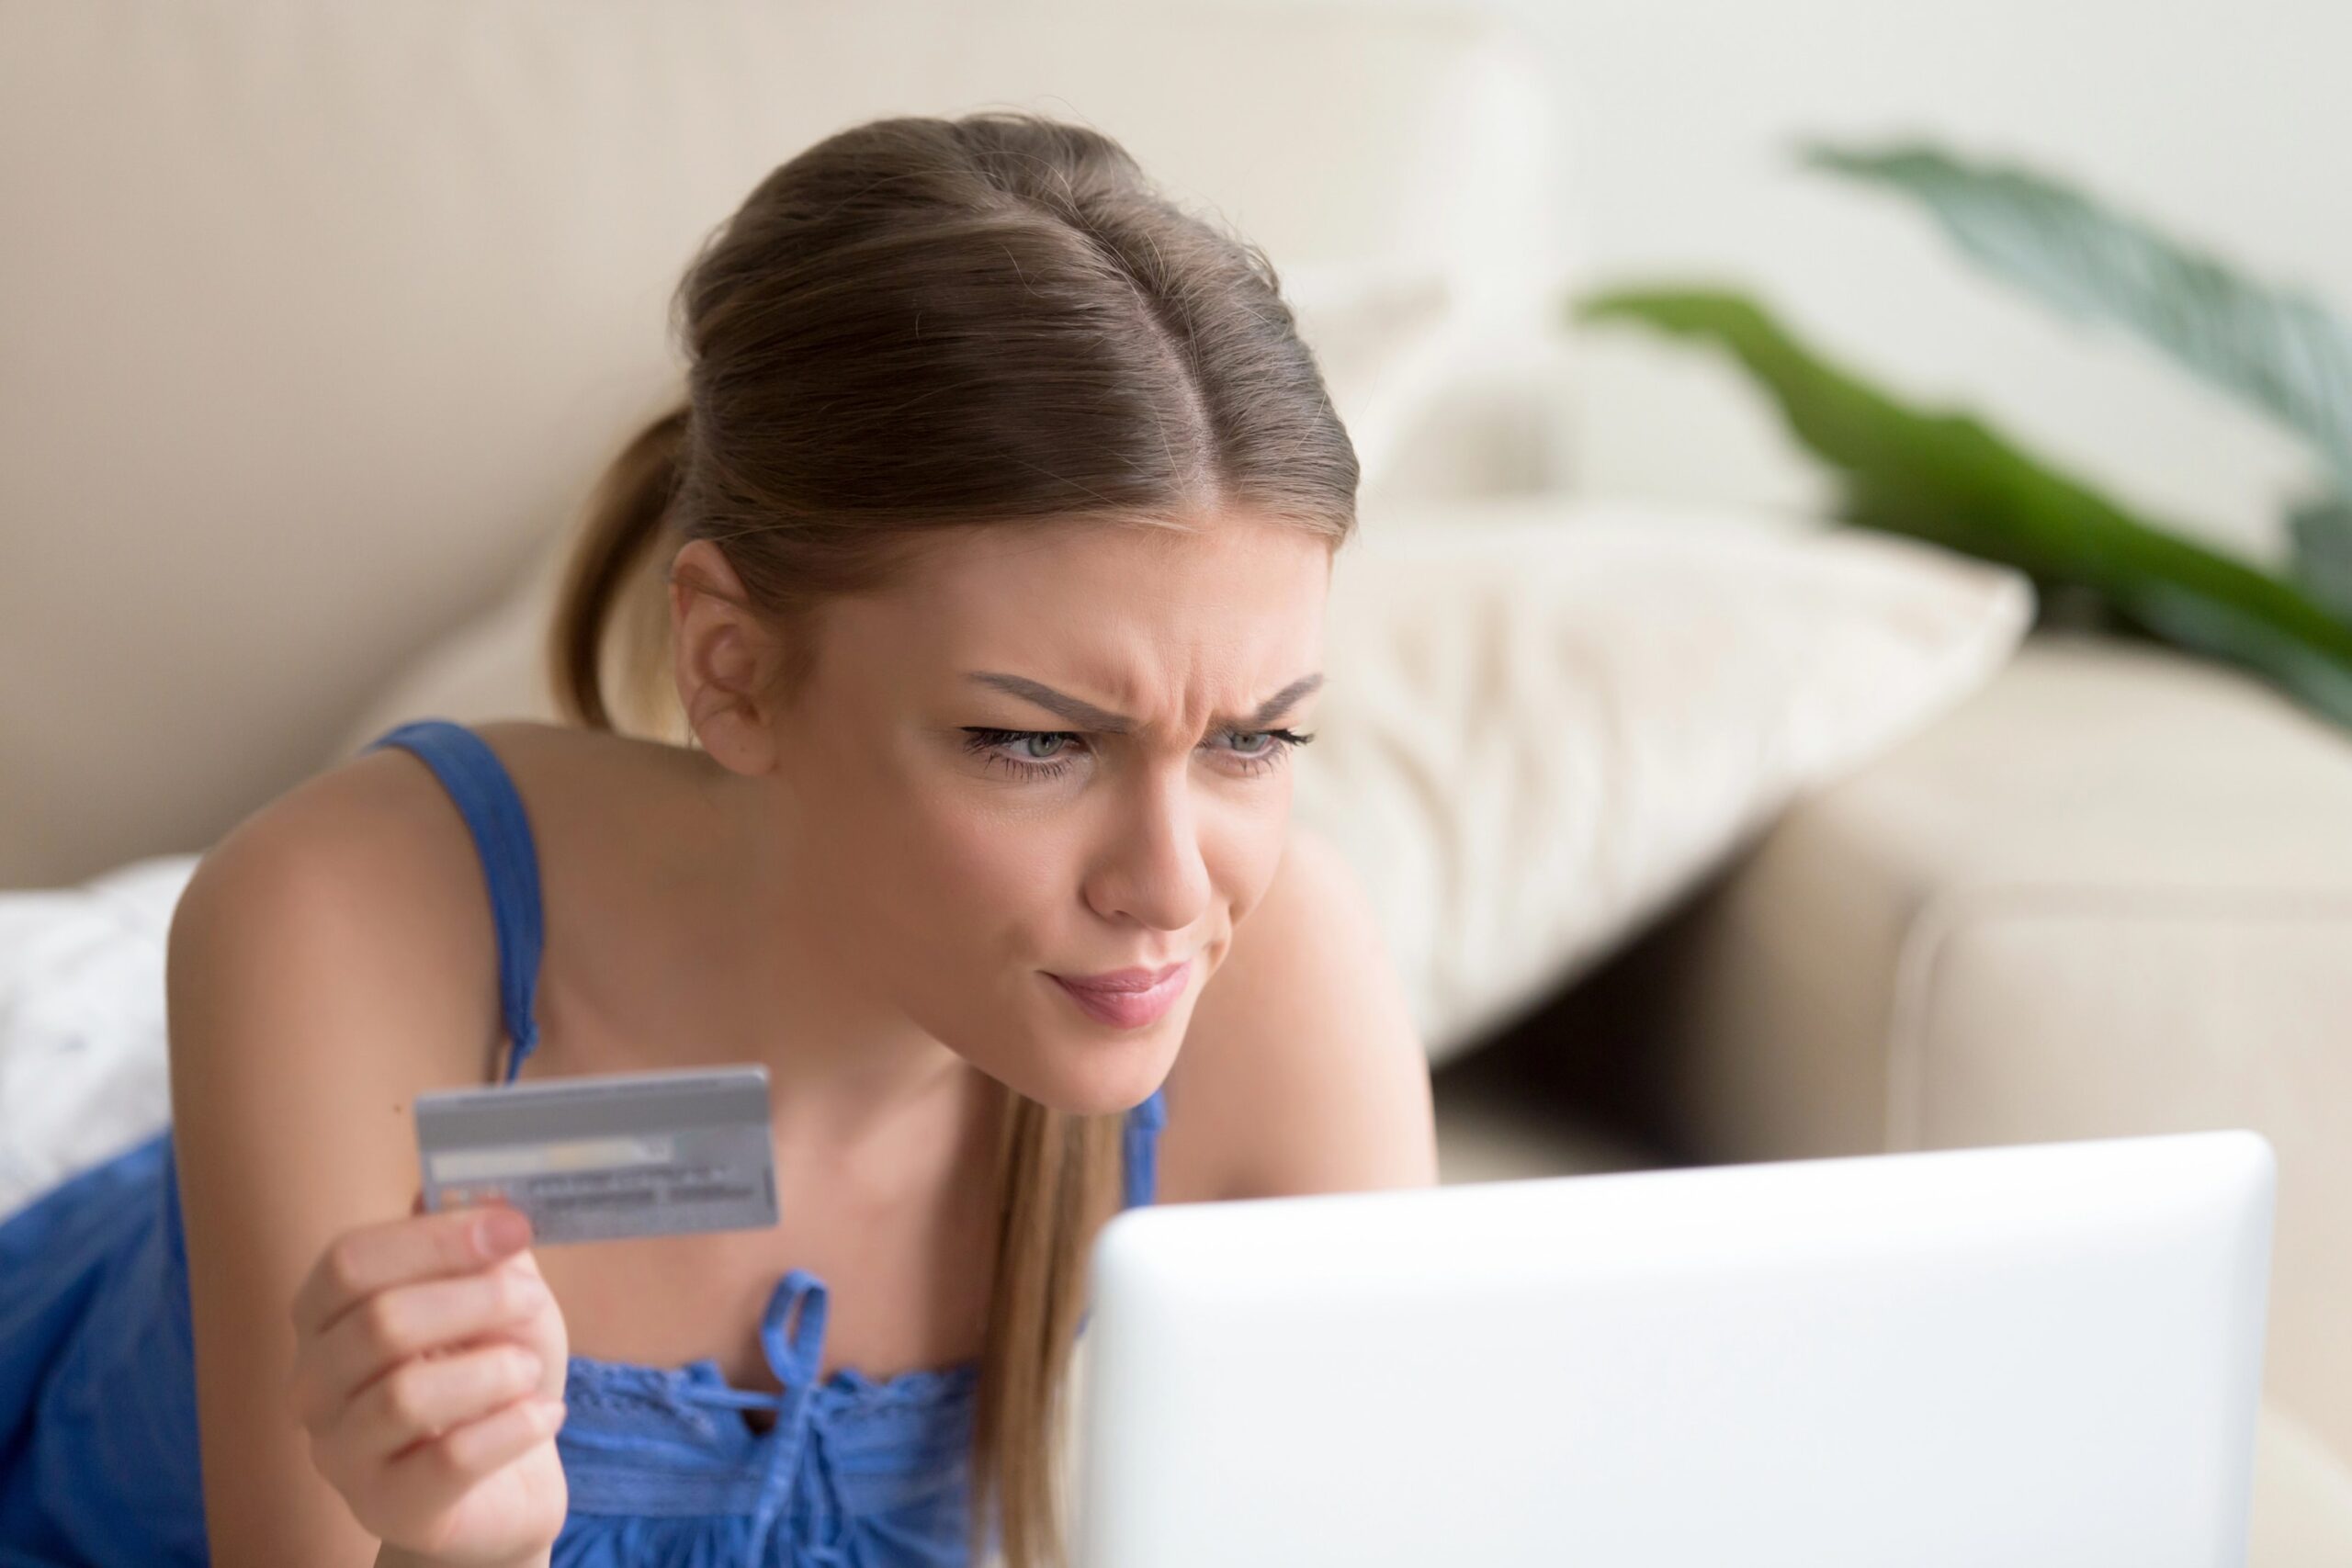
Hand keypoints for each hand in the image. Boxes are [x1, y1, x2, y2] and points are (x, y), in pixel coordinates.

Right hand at [287, 1191, 570, 1564]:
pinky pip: (448, 1458)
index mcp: (326, 1317)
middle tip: (533, 1301)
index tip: (514, 1228)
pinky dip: (512, 1426)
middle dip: (476, 1300)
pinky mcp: (389, 1508)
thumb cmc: (492, 1376)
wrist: (507, 1482)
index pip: (350, 1261)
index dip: (436, 1238)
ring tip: (528, 1369)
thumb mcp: (497, 1299)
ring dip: (494, 1370)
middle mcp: (313, 1386)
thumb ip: (487, 1248)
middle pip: (377, 1322)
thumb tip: (488, 1189)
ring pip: (406, 1395)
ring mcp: (341, 1454)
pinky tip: (543, 1414)